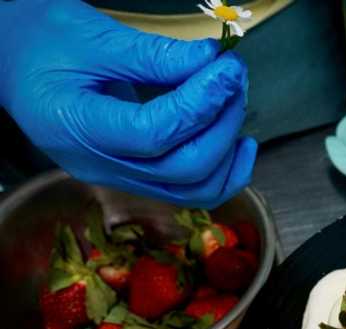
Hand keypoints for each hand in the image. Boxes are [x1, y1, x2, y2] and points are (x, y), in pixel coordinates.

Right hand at [0, 0, 254, 207]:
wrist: (10, 59)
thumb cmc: (38, 39)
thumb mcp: (92, 36)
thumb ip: (155, 56)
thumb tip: (213, 63)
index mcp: (73, 126)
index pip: (153, 133)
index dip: (199, 104)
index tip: (227, 71)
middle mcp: (96, 164)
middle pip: (180, 169)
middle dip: (220, 125)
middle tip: (234, 79)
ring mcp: (115, 176)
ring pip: (191, 190)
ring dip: (227, 152)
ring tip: (235, 104)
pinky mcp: (132, 176)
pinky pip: (187, 188)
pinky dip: (221, 170)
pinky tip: (237, 142)